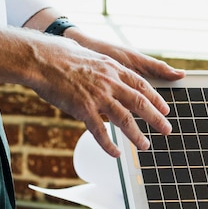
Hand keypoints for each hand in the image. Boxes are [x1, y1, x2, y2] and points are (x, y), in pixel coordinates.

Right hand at [0, 19, 184, 156]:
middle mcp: (110, 82)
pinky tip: (116, 153)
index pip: (141, 85)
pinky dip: (109, 144)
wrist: (41, 58)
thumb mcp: (91, 57)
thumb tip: (110, 74)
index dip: (155, 98)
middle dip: (156, 118)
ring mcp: (98, 96)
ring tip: (146, 145)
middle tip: (167, 130)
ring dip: (137, 135)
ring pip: (125, 119)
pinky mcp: (83, 108)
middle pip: (140, 102)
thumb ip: (104, 69)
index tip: (165, 108)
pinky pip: (99, 131)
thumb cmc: (61, 55)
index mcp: (113, 68)